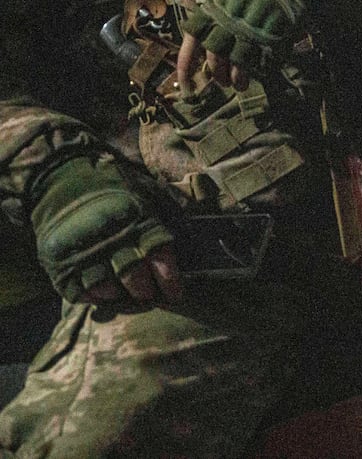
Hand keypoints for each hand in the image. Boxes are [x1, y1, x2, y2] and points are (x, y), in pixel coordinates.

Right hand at [30, 154, 182, 305]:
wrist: (66, 175)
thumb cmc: (116, 189)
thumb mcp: (147, 194)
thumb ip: (169, 214)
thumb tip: (193, 237)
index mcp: (135, 220)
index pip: (159, 256)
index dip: (169, 279)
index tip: (176, 294)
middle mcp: (109, 236)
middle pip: (132, 275)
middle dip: (145, 291)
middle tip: (149, 295)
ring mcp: (82, 249)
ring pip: (104, 286)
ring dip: (118, 295)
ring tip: (125, 295)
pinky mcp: (58, 259)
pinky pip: (75, 289)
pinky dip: (91, 296)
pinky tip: (101, 295)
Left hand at [178, 0, 318, 90]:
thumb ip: (211, 17)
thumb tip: (200, 50)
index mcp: (215, 6)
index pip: (193, 39)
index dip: (186, 64)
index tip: (186, 82)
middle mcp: (230, 17)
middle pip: (216, 55)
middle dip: (217, 73)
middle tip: (222, 82)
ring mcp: (253, 26)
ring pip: (238, 62)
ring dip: (237, 78)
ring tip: (239, 85)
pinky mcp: (275, 33)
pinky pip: (262, 59)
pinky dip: (259, 70)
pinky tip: (258, 72)